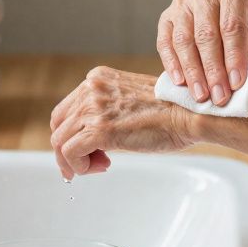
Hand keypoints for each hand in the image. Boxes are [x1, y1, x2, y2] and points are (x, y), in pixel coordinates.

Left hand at [49, 67, 197, 178]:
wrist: (189, 113)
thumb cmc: (171, 111)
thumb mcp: (130, 100)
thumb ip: (108, 110)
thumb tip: (92, 136)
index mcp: (97, 79)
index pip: (67, 109)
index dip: (73, 133)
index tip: (91, 149)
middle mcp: (90, 88)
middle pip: (58, 124)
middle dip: (70, 148)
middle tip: (90, 163)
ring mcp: (93, 108)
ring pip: (60, 141)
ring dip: (76, 161)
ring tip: (98, 167)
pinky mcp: (99, 129)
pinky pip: (70, 152)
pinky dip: (78, 166)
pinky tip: (100, 167)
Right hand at [157, 0, 247, 105]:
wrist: (236, 6)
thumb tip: (238, 77)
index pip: (232, 26)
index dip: (234, 57)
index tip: (237, 84)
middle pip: (205, 34)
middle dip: (213, 70)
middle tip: (220, 97)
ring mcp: (182, 2)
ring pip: (183, 40)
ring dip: (192, 72)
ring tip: (201, 96)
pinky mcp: (167, 16)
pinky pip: (165, 42)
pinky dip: (171, 64)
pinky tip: (180, 82)